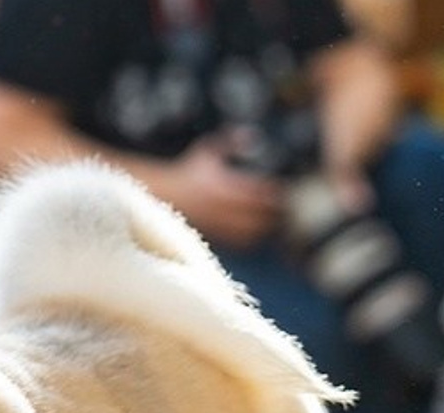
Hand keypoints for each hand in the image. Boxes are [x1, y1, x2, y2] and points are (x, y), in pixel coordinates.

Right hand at [149, 137, 285, 249]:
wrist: (160, 199)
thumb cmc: (186, 173)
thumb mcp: (207, 151)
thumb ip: (230, 142)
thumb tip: (255, 137)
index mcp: (223, 185)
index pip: (260, 192)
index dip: (275, 192)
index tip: (281, 189)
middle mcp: (221, 207)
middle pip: (260, 214)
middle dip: (275, 212)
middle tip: (283, 207)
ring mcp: (217, 225)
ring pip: (252, 232)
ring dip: (265, 227)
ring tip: (272, 221)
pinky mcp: (214, 237)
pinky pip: (239, 244)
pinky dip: (251, 239)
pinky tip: (255, 232)